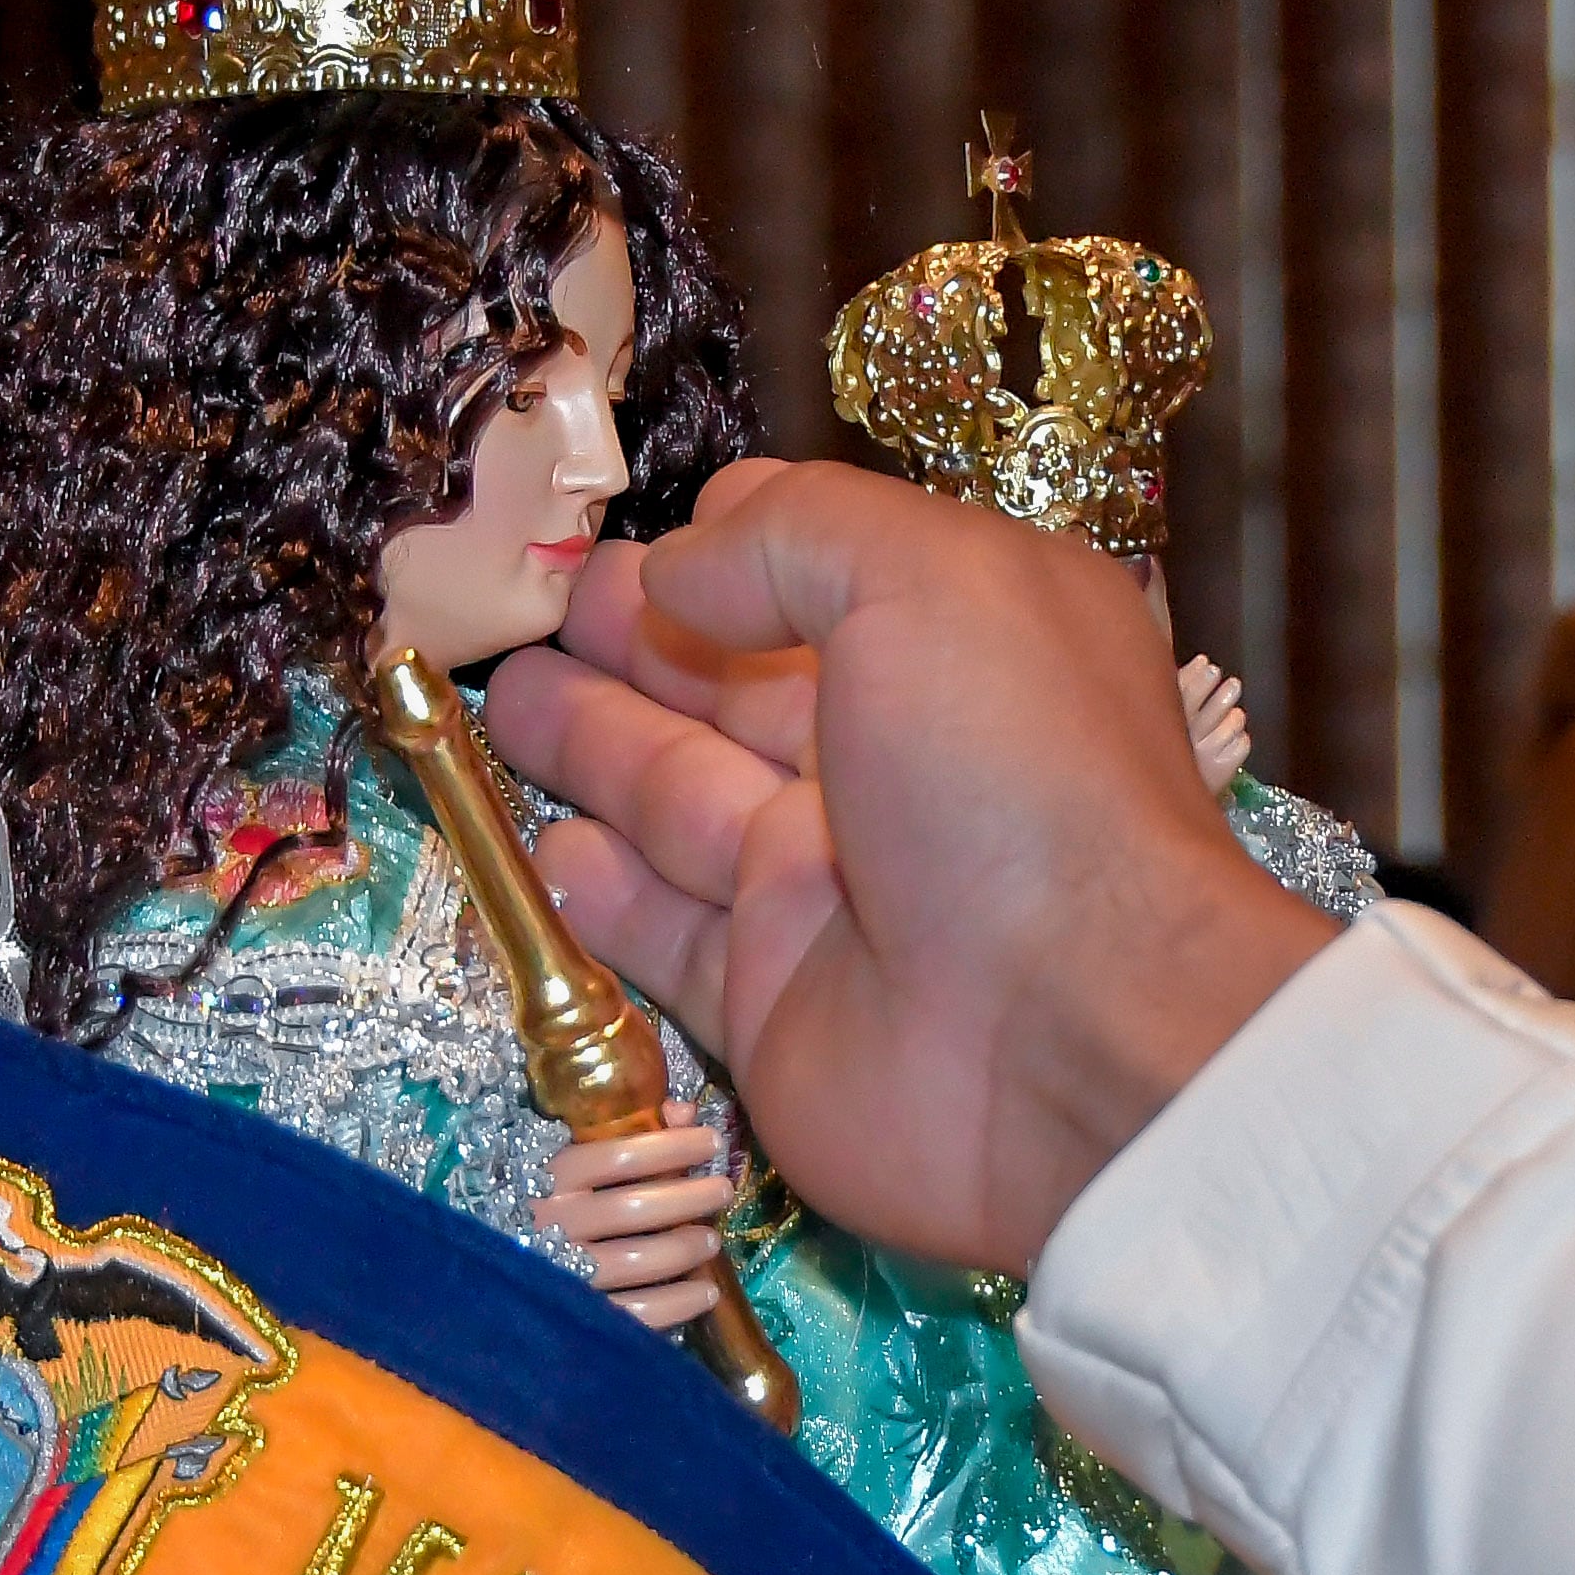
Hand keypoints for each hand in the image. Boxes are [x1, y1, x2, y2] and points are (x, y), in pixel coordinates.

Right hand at [493, 465, 1337, 1272]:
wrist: (1068, 1037)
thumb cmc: (1015, 778)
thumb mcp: (930, 582)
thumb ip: (798, 539)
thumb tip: (683, 563)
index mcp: (957, 654)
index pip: (828, 582)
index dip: (731, 554)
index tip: (634, 537)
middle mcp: (894, 766)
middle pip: (737, 691)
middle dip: (639, 647)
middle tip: (536, 613)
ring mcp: (830, 891)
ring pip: (681, 803)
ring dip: (596, 749)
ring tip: (506, 702)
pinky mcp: (772, 1003)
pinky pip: (667, 937)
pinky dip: (607, 891)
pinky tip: (551, 843)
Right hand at [535, 1124, 736, 1332]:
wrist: (485, 1272)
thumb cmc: (539, 1198)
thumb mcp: (570, 1157)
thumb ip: (627, 1131)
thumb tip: (684, 1112)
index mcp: (549, 1176)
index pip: (619, 1156)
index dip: (672, 1146)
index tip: (713, 1142)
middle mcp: (552, 1223)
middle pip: (634, 1208)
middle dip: (690, 1198)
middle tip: (723, 1191)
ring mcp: (561, 1273)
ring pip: (638, 1260)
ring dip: (686, 1249)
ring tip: (712, 1241)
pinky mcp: (575, 1316)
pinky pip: (636, 1312)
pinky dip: (679, 1302)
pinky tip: (706, 1292)